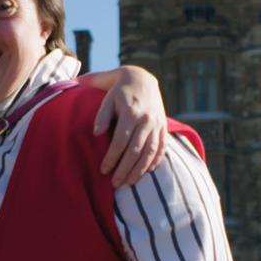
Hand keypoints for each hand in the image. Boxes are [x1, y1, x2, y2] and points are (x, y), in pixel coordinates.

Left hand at [90, 65, 166, 186]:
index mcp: (131, 112)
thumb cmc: (118, 91)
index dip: (112, 157)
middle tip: (115, 183)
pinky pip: (162, 147)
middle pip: (136, 150)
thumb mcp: (107, 98)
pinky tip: (148, 171)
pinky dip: (156, 160)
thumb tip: (96, 134)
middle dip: (125, 169)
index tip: (103, 170)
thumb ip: (101, 116)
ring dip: (140, 170)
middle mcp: (146, 119)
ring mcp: (157, 123)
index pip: (121, 141)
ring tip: (129, 183)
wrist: (141, 78)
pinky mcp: (164, 126)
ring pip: (150, 152)